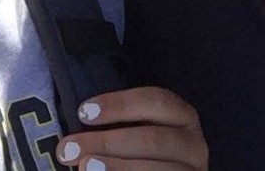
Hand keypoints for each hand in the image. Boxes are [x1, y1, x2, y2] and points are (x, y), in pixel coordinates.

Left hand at [55, 87, 207, 169]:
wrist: (147, 170)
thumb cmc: (136, 153)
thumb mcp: (131, 134)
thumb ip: (114, 129)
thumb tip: (78, 134)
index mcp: (183, 117)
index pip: (156, 101)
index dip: (119, 104)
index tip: (83, 112)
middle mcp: (194, 145)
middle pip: (154, 139)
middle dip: (108, 142)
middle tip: (70, 149)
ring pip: (157, 170)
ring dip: (118, 168)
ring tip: (85, 167)